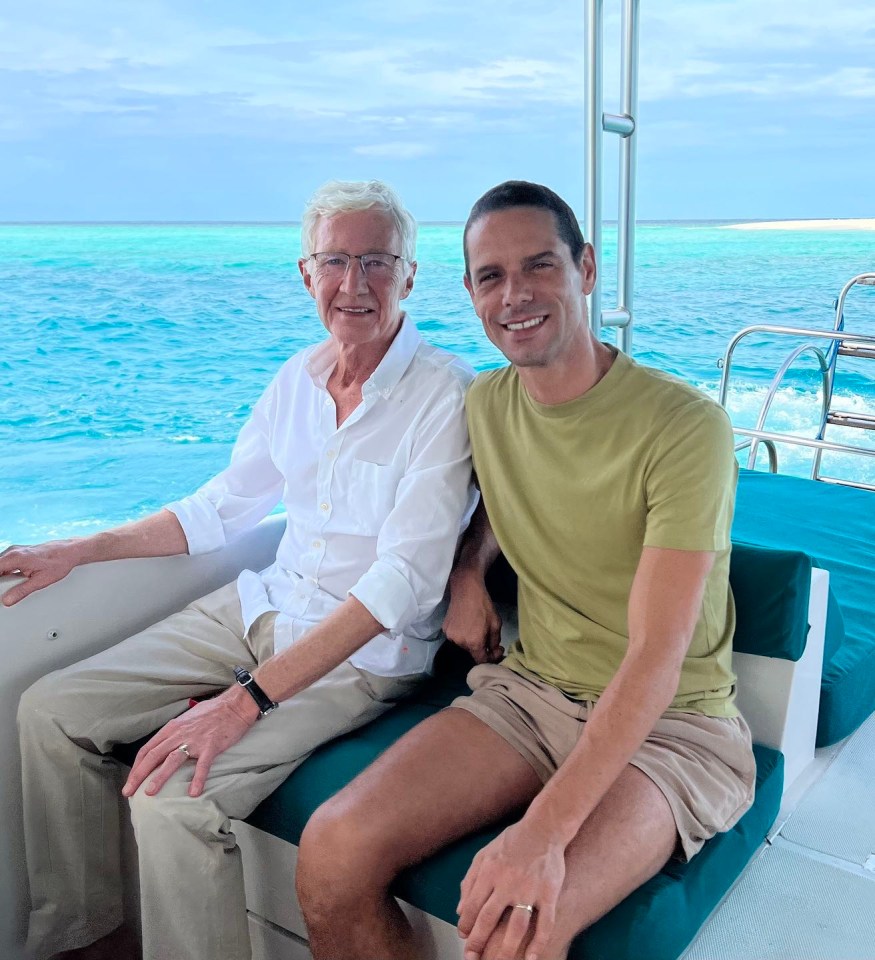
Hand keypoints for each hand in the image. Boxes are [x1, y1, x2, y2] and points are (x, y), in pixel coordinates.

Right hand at [0, 540, 80, 605]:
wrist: (69, 551)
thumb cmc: (58, 562)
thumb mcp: (40, 581)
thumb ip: (22, 591)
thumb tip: (7, 600)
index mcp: (15, 558)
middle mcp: (12, 552)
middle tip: (4, 591)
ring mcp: (15, 551)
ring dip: (1, 577)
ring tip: (8, 588)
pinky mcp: (18, 553)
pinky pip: (4, 563)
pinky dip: (4, 572)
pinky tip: (11, 581)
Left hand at [122, 688, 258, 798]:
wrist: (235, 705)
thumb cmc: (212, 711)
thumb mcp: (187, 718)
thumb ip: (175, 732)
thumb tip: (165, 746)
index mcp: (172, 728)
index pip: (148, 749)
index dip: (136, 766)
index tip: (130, 781)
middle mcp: (179, 734)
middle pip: (153, 756)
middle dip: (138, 775)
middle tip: (128, 792)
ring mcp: (195, 740)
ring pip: (172, 760)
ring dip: (159, 777)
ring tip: (150, 792)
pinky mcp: (211, 746)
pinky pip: (202, 765)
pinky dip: (197, 779)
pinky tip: (193, 792)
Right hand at [443, 568, 503, 663]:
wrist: (466, 590)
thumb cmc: (484, 606)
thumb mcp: (496, 623)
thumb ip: (495, 641)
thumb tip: (494, 651)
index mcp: (474, 642)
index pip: (481, 660)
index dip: (491, 658)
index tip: (496, 649)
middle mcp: (460, 642)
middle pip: (472, 652)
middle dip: (481, 646)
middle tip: (487, 635)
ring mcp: (450, 636)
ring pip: (464, 644)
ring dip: (471, 640)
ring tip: (475, 626)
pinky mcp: (445, 629)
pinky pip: (456, 637)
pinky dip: (462, 634)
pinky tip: (466, 623)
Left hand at [457, 821, 565, 959]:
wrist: (544, 827)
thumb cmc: (512, 841)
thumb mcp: (485, 854)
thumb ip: (470, 880)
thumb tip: (461, 910)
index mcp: (490, 871)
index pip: (473, 905)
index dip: (466, 925)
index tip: (464, 938)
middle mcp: (507, 881)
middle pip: (489, 918)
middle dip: (478, 941)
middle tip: (472, 957)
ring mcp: (530, 888)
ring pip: (516, 926)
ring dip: (507, 949)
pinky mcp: (549, 893)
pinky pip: (545, 923)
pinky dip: (539, 942)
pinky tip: (533, 957)